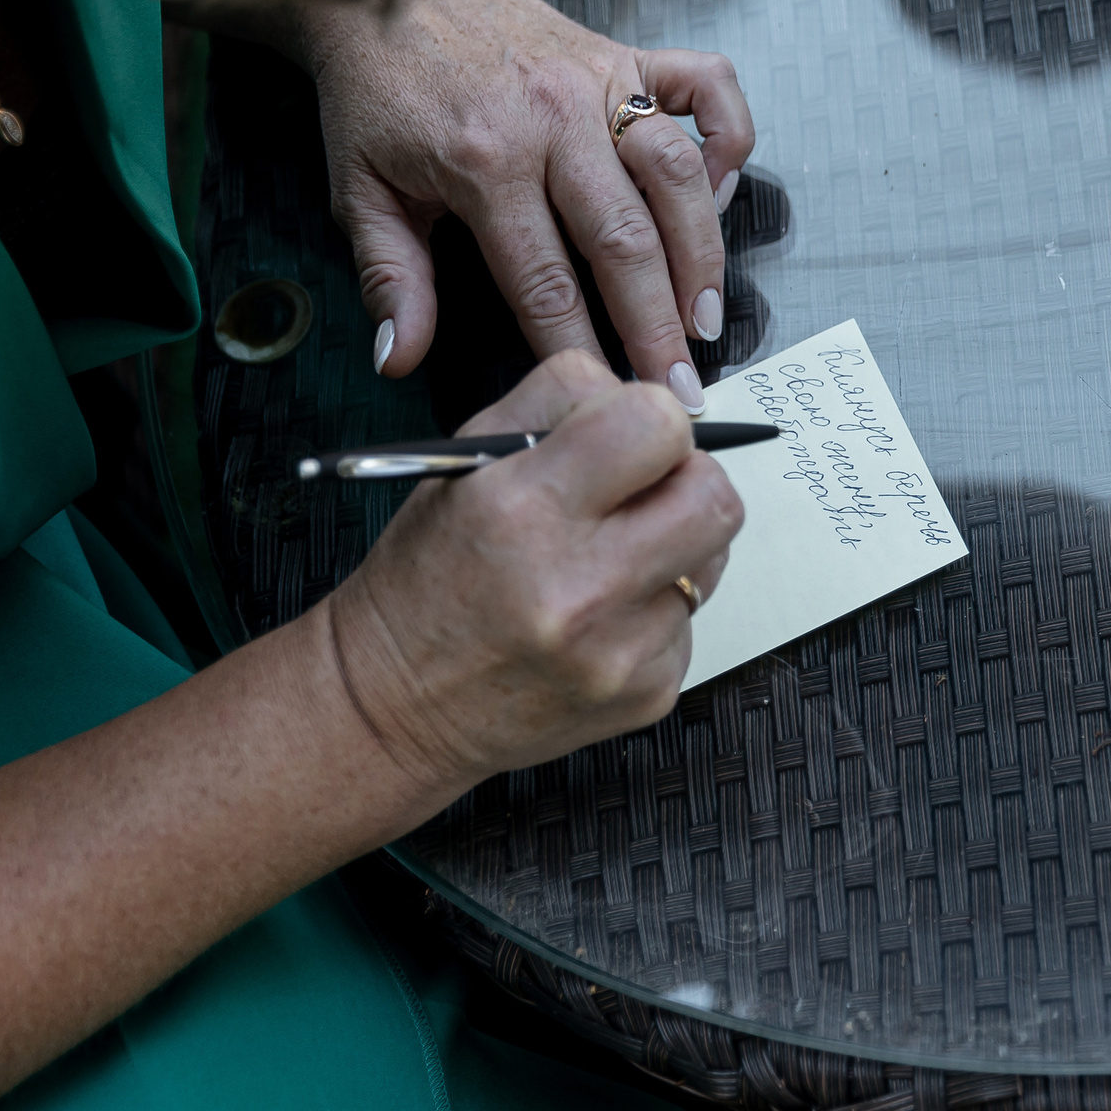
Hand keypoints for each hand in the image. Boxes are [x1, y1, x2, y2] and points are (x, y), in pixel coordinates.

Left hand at [301, 0, 756, 408]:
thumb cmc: (376, 90)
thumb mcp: (361, 190)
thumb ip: (390, 277)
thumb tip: (402, 358)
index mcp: (485, 161)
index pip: (545, 280)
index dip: (579, 347)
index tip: (605, 396)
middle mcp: (554, 119)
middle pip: (626, 239)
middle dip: (658, 323)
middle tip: (681, 385)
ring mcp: (600, 80)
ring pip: (679, 175)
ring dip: (704, 251)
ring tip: (708, 315)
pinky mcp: (625, 52)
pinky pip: (709, 86)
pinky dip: (732, 135)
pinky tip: (724, 190)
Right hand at [320, 351, 741, 790]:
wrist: (395, 710)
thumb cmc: (428, 579)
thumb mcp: (463, 464)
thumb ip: (560, 405)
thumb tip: (652, 399)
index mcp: (522, 508)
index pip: (656, 423)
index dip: (650, 420)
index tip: (627, 439)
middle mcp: (578, 586)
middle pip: (714, 496)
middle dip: (688, 480)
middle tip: (644, 493)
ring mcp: (619, 651)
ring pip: (713, 558)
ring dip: (675, 546)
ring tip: (609, 560)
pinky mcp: (648, 694)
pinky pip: (689, 623)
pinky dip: (653, 611)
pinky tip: (598, 622)